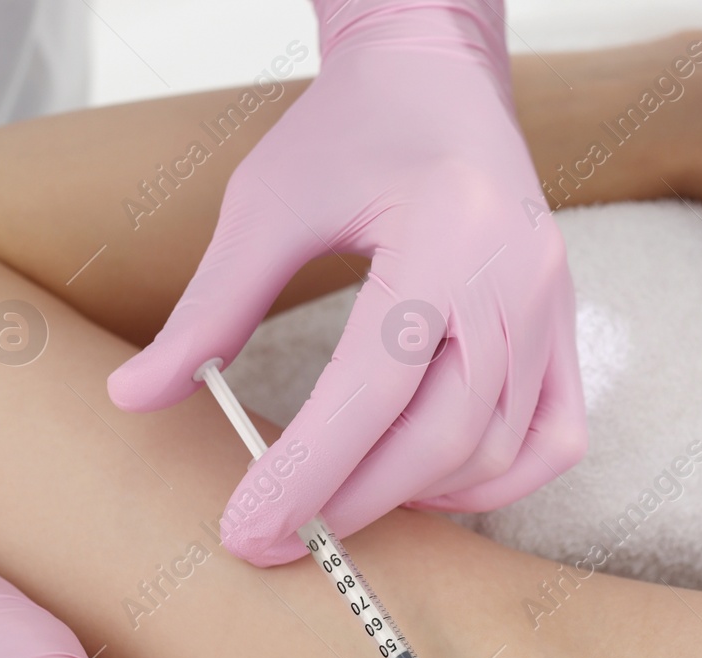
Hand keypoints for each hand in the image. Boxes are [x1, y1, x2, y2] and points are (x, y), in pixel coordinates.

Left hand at [107, 0, 584, 566]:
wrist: (438, 75)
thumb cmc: (351, 129)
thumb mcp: (266, 203)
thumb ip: (210, 307)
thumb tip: (136, 395)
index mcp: (447, 230)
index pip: (377, 385)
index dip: (312, 470)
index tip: (250, 529)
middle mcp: (517, 276)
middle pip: (446, 434)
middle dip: (357, 500)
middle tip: (282, 538)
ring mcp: (554, 307)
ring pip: (500, 450)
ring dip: (420, 496)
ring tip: (344, 503)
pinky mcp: (565, 328)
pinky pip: (553, 440)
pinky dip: (493, 482)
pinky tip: (427, 482)